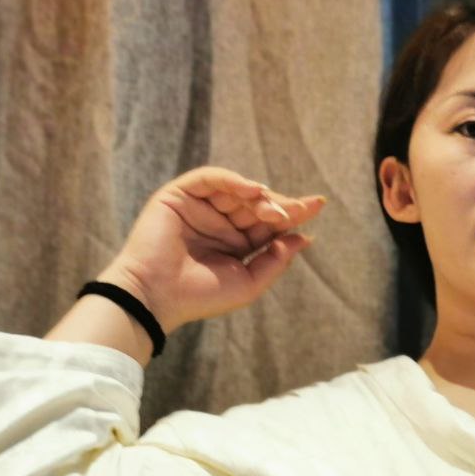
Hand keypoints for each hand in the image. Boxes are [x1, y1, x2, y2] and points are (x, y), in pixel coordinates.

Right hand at [100, 166, 327, 330]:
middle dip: (280, 205)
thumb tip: (304, 237)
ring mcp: (199, 207)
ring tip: (275, 210)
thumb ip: (276, 260)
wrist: (157, 297)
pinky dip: (232, 180)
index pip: (268, 223)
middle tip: (299, 209)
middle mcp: (218, 223)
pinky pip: (210, 178)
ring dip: (259, 197)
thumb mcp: (249, 282)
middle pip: (256, 204)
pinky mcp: (178, 195)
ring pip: (236, 190)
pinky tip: (254, 190)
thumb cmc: (200, 296)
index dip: (293, 213)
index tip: (318, 205)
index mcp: (235, 244)